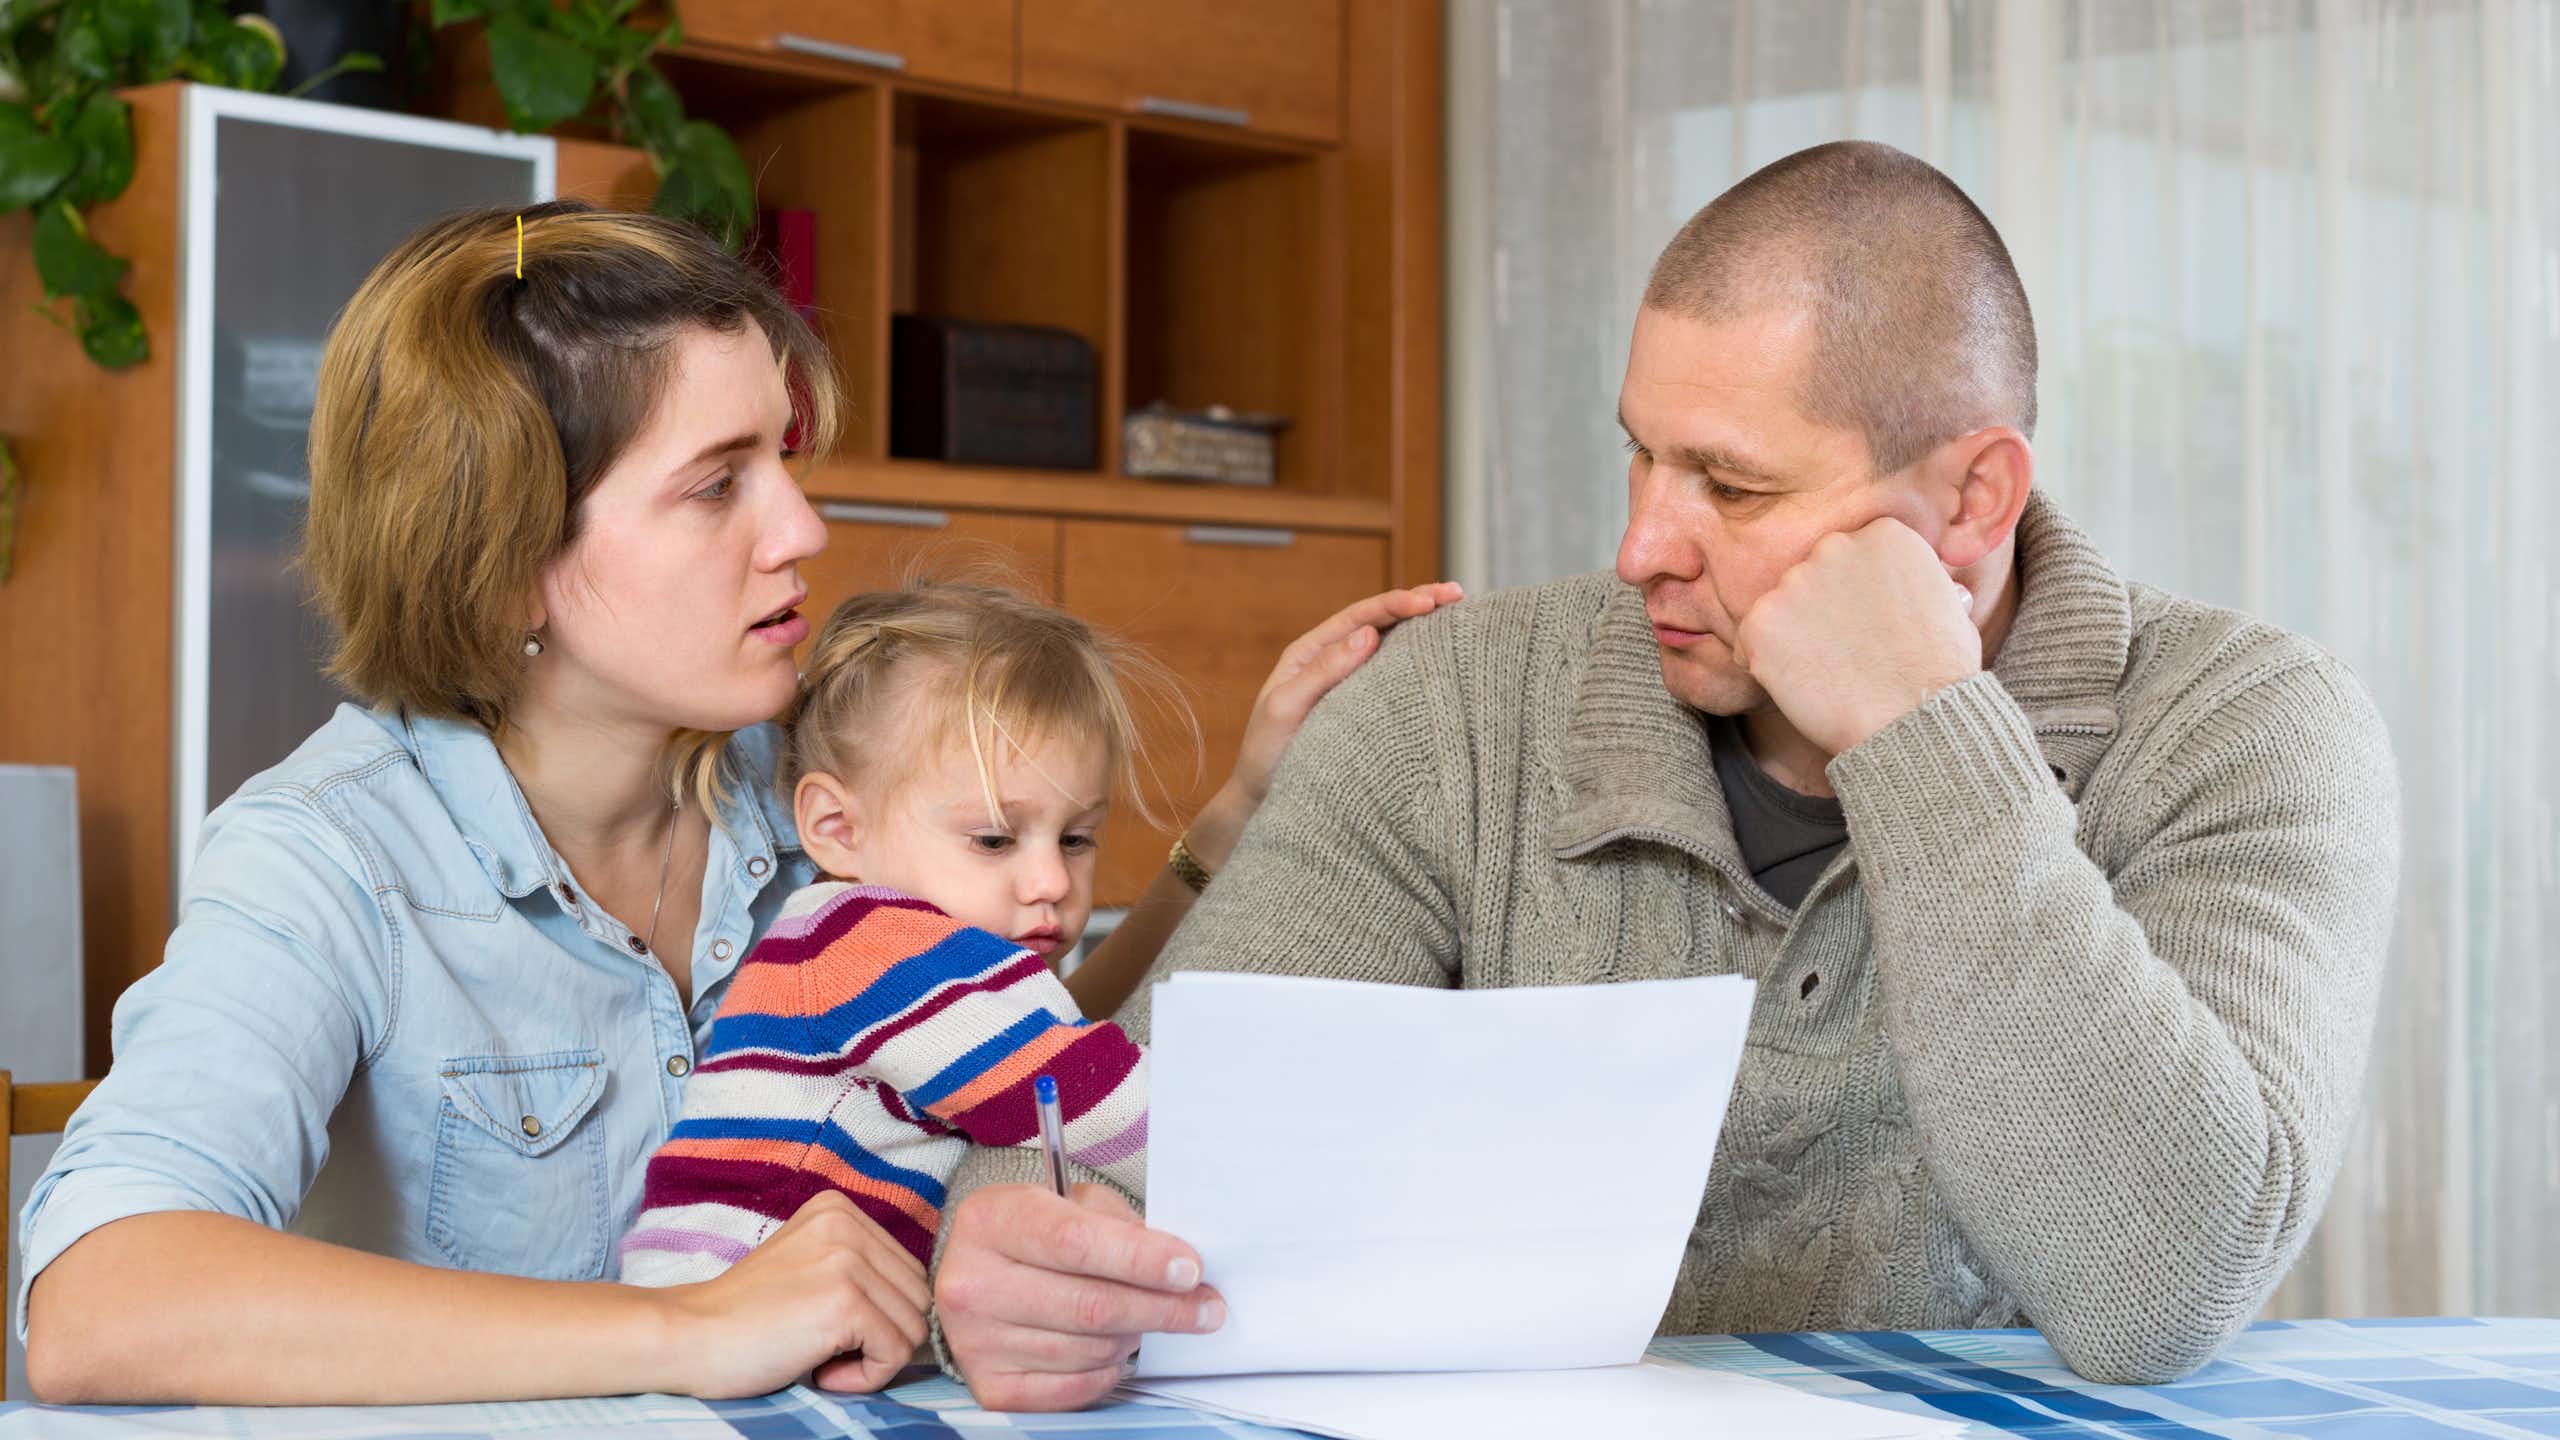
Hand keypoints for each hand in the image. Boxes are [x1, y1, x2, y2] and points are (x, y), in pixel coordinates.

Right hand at [662, 1191, 931, 1398]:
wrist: (688, 1337)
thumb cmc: (747, 1316)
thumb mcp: (808, 1265)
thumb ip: (860, 1267)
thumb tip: (921, 1303)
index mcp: (840, 1209)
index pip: (909, 1271)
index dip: (881, 1314)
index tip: (832, 1328)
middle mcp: (848, 1224)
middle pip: (919, 1297)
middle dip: (884, 1336)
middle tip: (828, 1349)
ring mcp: (848, 1262)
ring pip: (915, 1327)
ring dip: (875, 1359)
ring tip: (822, 1358)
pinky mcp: (845, 1303)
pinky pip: (896, 1354)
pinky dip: (865, 1378)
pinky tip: (821, 1371)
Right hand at [936, 1183, 1224, 1411]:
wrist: (976, 1273)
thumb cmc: (1033, 1233)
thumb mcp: (1070, 1204)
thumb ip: (1121, 1227)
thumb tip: (1180, 1269)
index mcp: (990, 1221)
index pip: (1075, 1243)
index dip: (1140, 1259)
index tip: (1188, 1270)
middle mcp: (972, 1283)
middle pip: (1089, 1305)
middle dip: (1161, 1307)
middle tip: (1205, 1306)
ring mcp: (975, 1341)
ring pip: (1089, 1349)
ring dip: (1134, 1334)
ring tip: (1145, 1316)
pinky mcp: (991, 1386)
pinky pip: (1075, 1387)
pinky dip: (1108, 1370)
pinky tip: (1114, 1345)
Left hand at [1191, 582, 1463, 863]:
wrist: (1262, 795)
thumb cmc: (1268, 753)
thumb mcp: (1286, 708)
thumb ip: (1323, 672)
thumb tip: (1369, 634)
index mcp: (1311, 652)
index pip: (1360, 617)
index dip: (1396, 603)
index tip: (1430, 601)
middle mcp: (1332, 661)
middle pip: (1381, 623)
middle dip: (1419, 604)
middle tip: (1458, 594)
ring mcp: (1350, 684)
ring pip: (1392, 647)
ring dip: (1424, 630)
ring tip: (1461, 616)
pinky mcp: (1364, 709)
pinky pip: (1394, 678)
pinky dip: (1420, 664)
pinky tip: (1445, 661)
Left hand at [1731, 518, 1980, 755]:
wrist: (1913, 716)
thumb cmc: (1939, 671)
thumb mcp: (1947, 603)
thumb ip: (1916, 580)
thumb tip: (1915, 586)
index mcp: (1883, 533)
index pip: (1850, 558)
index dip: (1854, 597)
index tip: (1869, 627)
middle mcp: (1835, 545)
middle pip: (1811, 577)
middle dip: (1820, 612)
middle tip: (1845, 653)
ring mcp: (1795, 581)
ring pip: (1780, 607)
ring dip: (1793, 638)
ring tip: (1828, 673)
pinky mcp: (1763, 619)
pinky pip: (1747, 639)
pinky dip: (1762, 663)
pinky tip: (1797, 684)